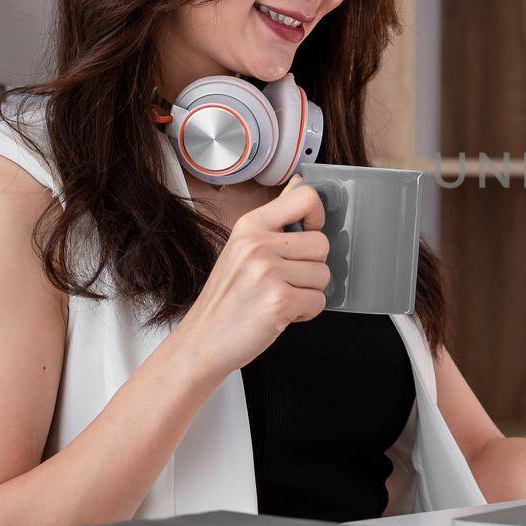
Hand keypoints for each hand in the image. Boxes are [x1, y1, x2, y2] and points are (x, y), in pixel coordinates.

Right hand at [177, 174, 328, 378]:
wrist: (202, 341)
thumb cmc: (226, 298)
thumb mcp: (242, 248)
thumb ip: (275, 218)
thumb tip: (301, 183)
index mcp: (250, 226)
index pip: (306, 197)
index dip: (317, 217)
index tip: (307, 234)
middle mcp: (258, 244)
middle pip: (322, 244)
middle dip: (310, 268)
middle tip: (283, 281)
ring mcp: (268, 272)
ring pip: (324, 275)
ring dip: (307, 292)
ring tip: (277, 298)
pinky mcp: (279, 301)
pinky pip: (319, 301)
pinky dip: (305, 313)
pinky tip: (280, 313)